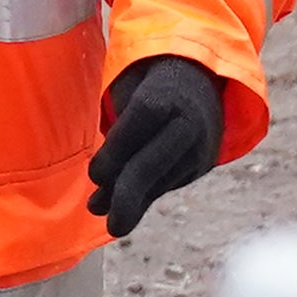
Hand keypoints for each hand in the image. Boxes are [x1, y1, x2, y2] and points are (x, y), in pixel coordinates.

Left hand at [87, 56, 223, 236]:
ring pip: (159, 182)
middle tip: (101, 216)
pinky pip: (169, 185)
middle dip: (125, 196)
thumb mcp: (132, 88)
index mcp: (165, 96)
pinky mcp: (203, 164)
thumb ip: (119, 126)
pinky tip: (129, 208)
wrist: (204, 79)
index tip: (93, 176)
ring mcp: (198, 146)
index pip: (133, 131)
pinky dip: (146, 198)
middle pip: (150, 165)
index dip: (112, 155)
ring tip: (107, 216)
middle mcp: (186, 123)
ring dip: (131, 203)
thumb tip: (100, 178)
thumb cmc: (151, 84)